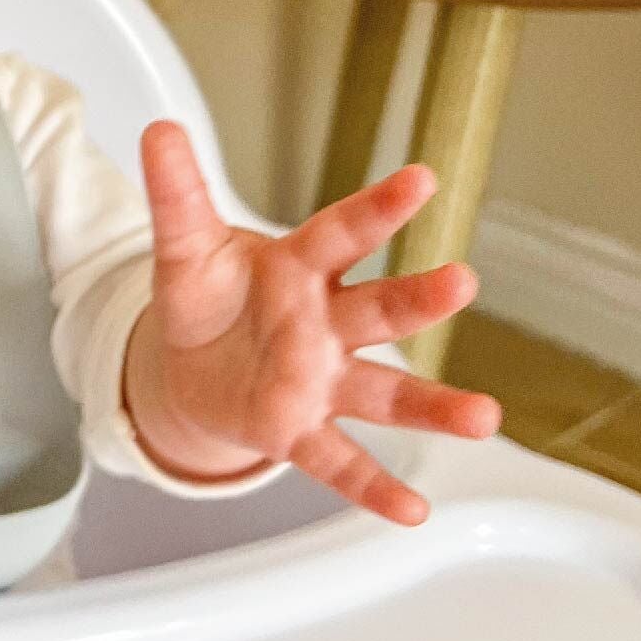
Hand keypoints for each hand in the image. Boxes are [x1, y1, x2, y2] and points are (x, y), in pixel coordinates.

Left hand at [124, 121, 501, 524]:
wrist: (190, 362)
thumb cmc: (209, 296)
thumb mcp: (184, 243)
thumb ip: (177, 192)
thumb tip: (156, 129)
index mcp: (300, 269)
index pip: (343, 233)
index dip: (379, 207)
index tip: (422, 179)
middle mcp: (324, 324)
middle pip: (379, 310)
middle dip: (419, 299)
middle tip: (463, 282)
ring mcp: (319, 380)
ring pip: (384, 391)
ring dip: (431, 405)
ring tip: (483, 417)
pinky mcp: (297, 430)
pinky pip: (340, 461)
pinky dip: (372, 486)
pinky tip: (412, 511)